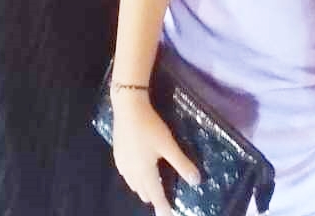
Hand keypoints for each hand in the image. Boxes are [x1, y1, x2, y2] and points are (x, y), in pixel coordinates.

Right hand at [110, 88, 199, 214]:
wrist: (127, 107)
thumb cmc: (150, 126)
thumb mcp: (168, 145)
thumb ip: (182, 164)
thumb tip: (196, 181)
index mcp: (144, 171)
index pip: (156, 194)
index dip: (163, 206)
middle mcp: (131, 171)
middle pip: (142, 191)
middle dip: (152, 198)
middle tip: (162, 202)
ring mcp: (122, 163)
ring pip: (133, 184)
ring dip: (142, 189)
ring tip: (151, 191)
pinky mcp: (118, 153)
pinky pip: (126, 175)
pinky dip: (134, 180)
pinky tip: (136, 173)